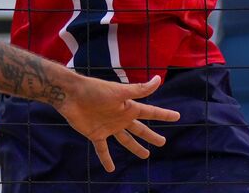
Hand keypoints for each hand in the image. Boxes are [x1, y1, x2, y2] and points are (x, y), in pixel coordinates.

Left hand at [55, 73, 180, 171]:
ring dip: (135, 148)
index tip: (177, 116)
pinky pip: (103, 150)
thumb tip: (159, 80)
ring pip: (126, 140)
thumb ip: (139, 90)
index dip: (163, 115)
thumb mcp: (119, 91)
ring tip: (145, 156)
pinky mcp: (96, 134)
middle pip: (140, 129)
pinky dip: (106, 159)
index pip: (151, 112)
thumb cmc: (95, 90)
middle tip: (162, 142)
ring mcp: (109, 127)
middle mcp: (121, 118)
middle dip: (151, 135)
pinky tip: (111, 169)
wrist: (71, 95)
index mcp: (128, 107)